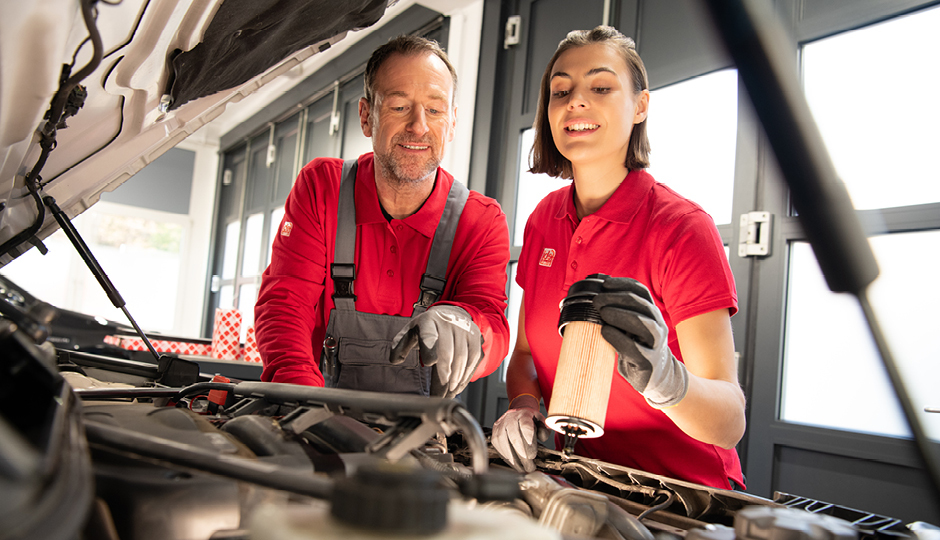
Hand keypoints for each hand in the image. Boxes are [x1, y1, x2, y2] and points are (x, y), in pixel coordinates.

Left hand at [389, 305, 483, 397]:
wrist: (452, 313)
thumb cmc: (428, 327)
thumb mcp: (411, 332)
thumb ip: (400, 346)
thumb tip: (394, 360)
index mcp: (428, 321)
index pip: (429, 335)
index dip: (429, 349)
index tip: (429, 363)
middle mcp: (448, 323)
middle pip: (448, 352)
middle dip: (443, 375)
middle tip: (438, 394)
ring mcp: (464, 330)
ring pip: (462, 358)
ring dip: (455, 379)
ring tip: (448, 394)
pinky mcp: (475, 338)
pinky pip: (473, 359)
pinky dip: (466, 376)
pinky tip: (458, 386)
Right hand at [491, 395, 549, 472]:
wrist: (517, 414)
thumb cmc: (530, 421)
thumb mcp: (541, 423)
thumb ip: (544, 431)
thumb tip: (541, 438)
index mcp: (524, 414)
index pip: (525, 425)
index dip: (528, 438)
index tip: (532, 453)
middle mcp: (510, 418)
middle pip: (513, 435)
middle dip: (521, 453)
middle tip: (529, 465)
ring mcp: (500, 425)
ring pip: (503, 441)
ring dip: (512, 457)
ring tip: (521, 468)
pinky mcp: (494, 433)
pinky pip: (497, 446)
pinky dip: (505, 456)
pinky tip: (513, 463)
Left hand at [592, 277, 688, 408]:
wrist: (656, 377)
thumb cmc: (638, 347)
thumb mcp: (631, 327)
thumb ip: (619, 312)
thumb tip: (595, 293)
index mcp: (652, 314)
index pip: (641, 291)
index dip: (623, 284)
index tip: (604, 284)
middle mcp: (657, 325)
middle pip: (642, 304)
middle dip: (617, 298)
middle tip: (597, 301)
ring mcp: (655, 344)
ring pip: (644, 323)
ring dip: (621, 315)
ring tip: (603, 313)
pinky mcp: (648, 363)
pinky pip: (635, 349)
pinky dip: (619, 338)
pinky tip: (605, 332)